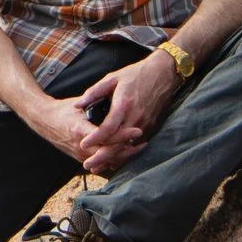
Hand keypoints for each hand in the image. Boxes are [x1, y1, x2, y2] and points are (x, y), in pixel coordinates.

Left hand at [62, 50, 180, 174]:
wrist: (163, 74)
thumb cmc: (136, 75)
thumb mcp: (112, 78)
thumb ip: (94, 92)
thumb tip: (77, 106)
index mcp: (124, 104)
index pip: (108, 127)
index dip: (95, 138)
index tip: (83, 144)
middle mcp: (135, 117)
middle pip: (118, 144)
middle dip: (102, 157)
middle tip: (87, 165)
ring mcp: (145, 124)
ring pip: (127, 148)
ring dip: (112, 159)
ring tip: (98, 167)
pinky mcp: (150, 127)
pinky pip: (136, 146)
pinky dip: (124, 154)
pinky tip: (114, 160)